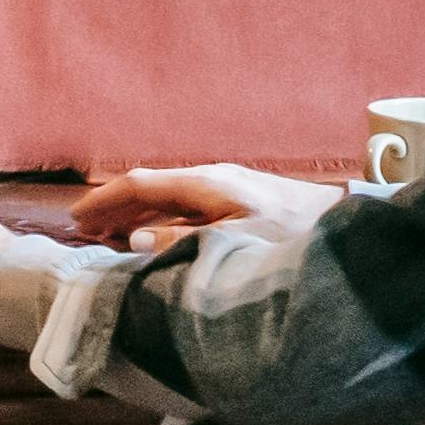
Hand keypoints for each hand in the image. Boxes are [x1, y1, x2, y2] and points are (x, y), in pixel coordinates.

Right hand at [63, 164, 340, 252]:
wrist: (348, 226)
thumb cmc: (294, 238)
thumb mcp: (236, 245)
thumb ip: (184, 243)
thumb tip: (139, 239)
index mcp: (207, 184)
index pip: (141, 184)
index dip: (105, 200)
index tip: (77, 217)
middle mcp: (214, 180)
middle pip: (152, 188)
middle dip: (116, 206)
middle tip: (85, 229)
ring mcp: (230, 189)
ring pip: (170, 197)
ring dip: (139, 213)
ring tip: (114, 235)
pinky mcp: (245, 202)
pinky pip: (188, 206)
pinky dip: (163, 219)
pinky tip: (162, 236)